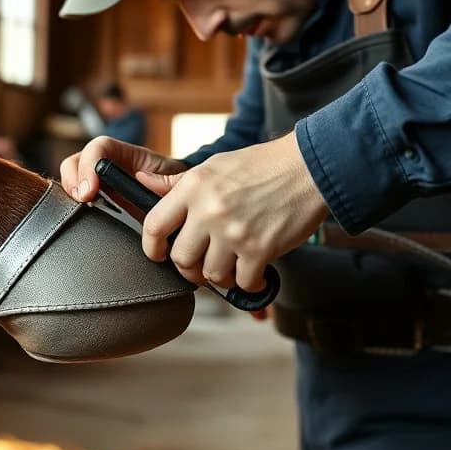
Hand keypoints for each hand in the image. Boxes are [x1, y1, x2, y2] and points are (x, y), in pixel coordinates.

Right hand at [60, 136, 186, 201]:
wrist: (183, 205)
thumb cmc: (181, 189)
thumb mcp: (183, 182)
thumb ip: (171, 180)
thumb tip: (144, 179)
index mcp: (129, 156)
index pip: (100, 147)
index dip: (90, 163)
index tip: (91, 189)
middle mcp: (110, 166)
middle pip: (77, 160)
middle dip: (73, 177)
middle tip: (83, 199)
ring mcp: (101, 184)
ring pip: (71, 177)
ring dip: (69, 190)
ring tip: (79, 208)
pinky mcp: (97, 202)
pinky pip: (75, 200)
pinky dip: (70, 206)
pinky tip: (78, 218)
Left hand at [136, 132, 328, 291]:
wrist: (308, 168)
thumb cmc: (261, 166)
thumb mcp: (213, 166)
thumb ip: (178, 183)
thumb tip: (142, 180)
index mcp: (193, 187)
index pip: (154, 226)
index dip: (152, 248)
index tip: (159, 254)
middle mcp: (209, 210)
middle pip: (182, 259)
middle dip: (191, 268)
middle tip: (203, 265)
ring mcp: (234, 231)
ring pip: (212, 275)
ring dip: (222, 277)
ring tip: (233, 265)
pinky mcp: (260, 249)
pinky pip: (243, 282)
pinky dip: (249, 283)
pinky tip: (255, 272)